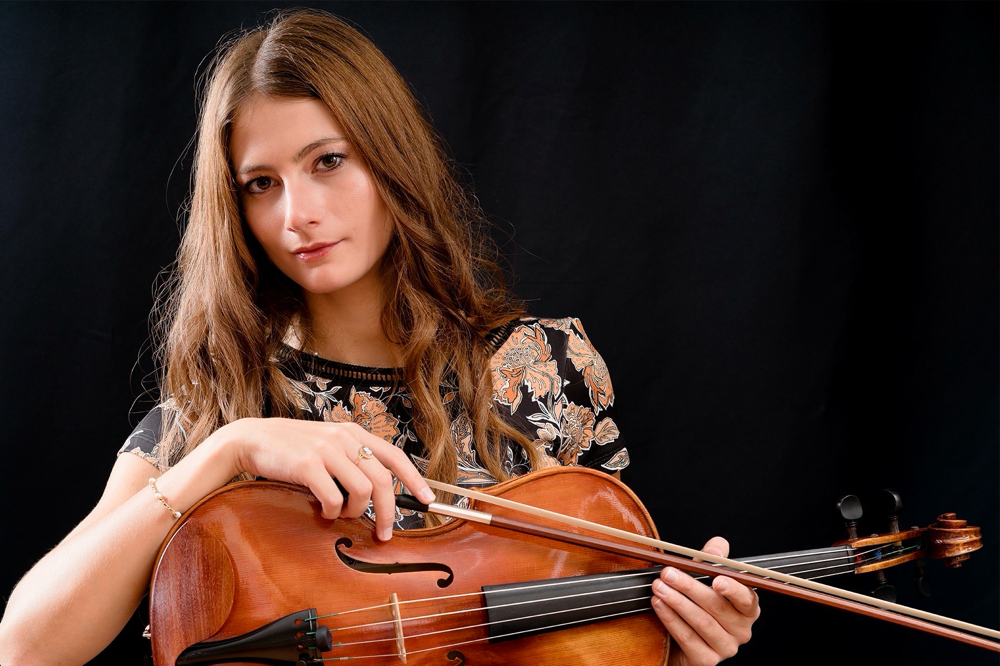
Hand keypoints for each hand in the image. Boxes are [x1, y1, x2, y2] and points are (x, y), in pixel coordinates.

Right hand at [222, 417, 435, 540]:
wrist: (252, 439)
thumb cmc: (292, 448)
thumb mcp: (328, 445)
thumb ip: (352, 460)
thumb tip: (378, 492)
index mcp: (354, 433)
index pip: (395, 456)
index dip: (415, 480)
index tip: (427, 500)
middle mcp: (345, 438)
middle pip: (383, 480)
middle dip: (389, 512)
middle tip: (384, 533)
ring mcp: (327, 450)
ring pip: (363, 491)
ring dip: (356, 512)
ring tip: (343, 514)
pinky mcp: (308, 464)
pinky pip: (334, 498)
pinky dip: (333, 512)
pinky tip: (324, 510)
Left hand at [652, 537, 759, 665]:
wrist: (680, 642)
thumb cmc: (697, 606)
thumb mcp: (705, 580)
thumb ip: (713, 562)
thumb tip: (718, 545)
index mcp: (747, 609)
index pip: (747, 598)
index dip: (733, 589)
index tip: (716, 579)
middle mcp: (741, 631)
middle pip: (717, 607)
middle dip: (689, 587)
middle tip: (668, 573)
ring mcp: (725, 648)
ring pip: (701, 622)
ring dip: (677, 602)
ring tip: (658, 587)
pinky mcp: (706, 660)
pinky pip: (687, 637)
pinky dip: (670, 619)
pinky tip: (658, 604)